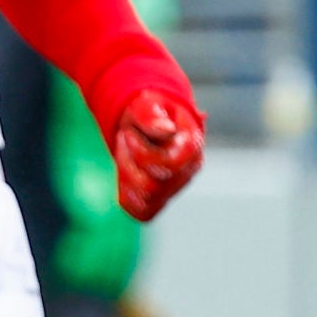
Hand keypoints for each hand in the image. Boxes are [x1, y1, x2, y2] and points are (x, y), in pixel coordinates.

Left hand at [112, 89, 204, 220]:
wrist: (146, 121)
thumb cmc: (148, 111)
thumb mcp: (145, 104)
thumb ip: (152, 115)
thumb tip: (166, 130)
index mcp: (191, 145)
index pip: (167, 166)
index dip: (141, 153)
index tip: (129, 134)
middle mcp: (189, 170)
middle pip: (152, 187)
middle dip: (128, 164)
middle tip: (124, 141)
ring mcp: (175, 187)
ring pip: (145, 201)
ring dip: (126, 176)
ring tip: (126, 154)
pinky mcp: (162, 199)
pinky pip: (142, 212)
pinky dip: (128, 196)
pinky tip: (125, 174)